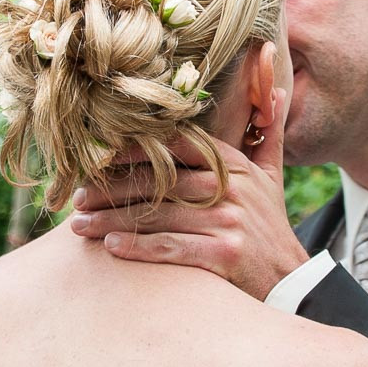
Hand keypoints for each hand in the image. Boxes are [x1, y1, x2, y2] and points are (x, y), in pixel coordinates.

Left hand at [70, 89, 309, 299]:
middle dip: (111, 190)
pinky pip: (171, 247)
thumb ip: (267, 132)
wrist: (291, 280)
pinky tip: (110, 246)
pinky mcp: (224, 254)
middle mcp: (229, 189)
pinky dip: (138, 246)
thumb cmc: (270, 225)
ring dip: (111, 220)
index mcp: (232, 165)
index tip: (98, 157)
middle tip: (76, 197)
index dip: (134, 150)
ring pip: (157, 216)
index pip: (175, 146)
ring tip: (78, 225)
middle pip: (158, 182)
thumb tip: (275, 86)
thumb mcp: (272, 175)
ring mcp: (227, 221)